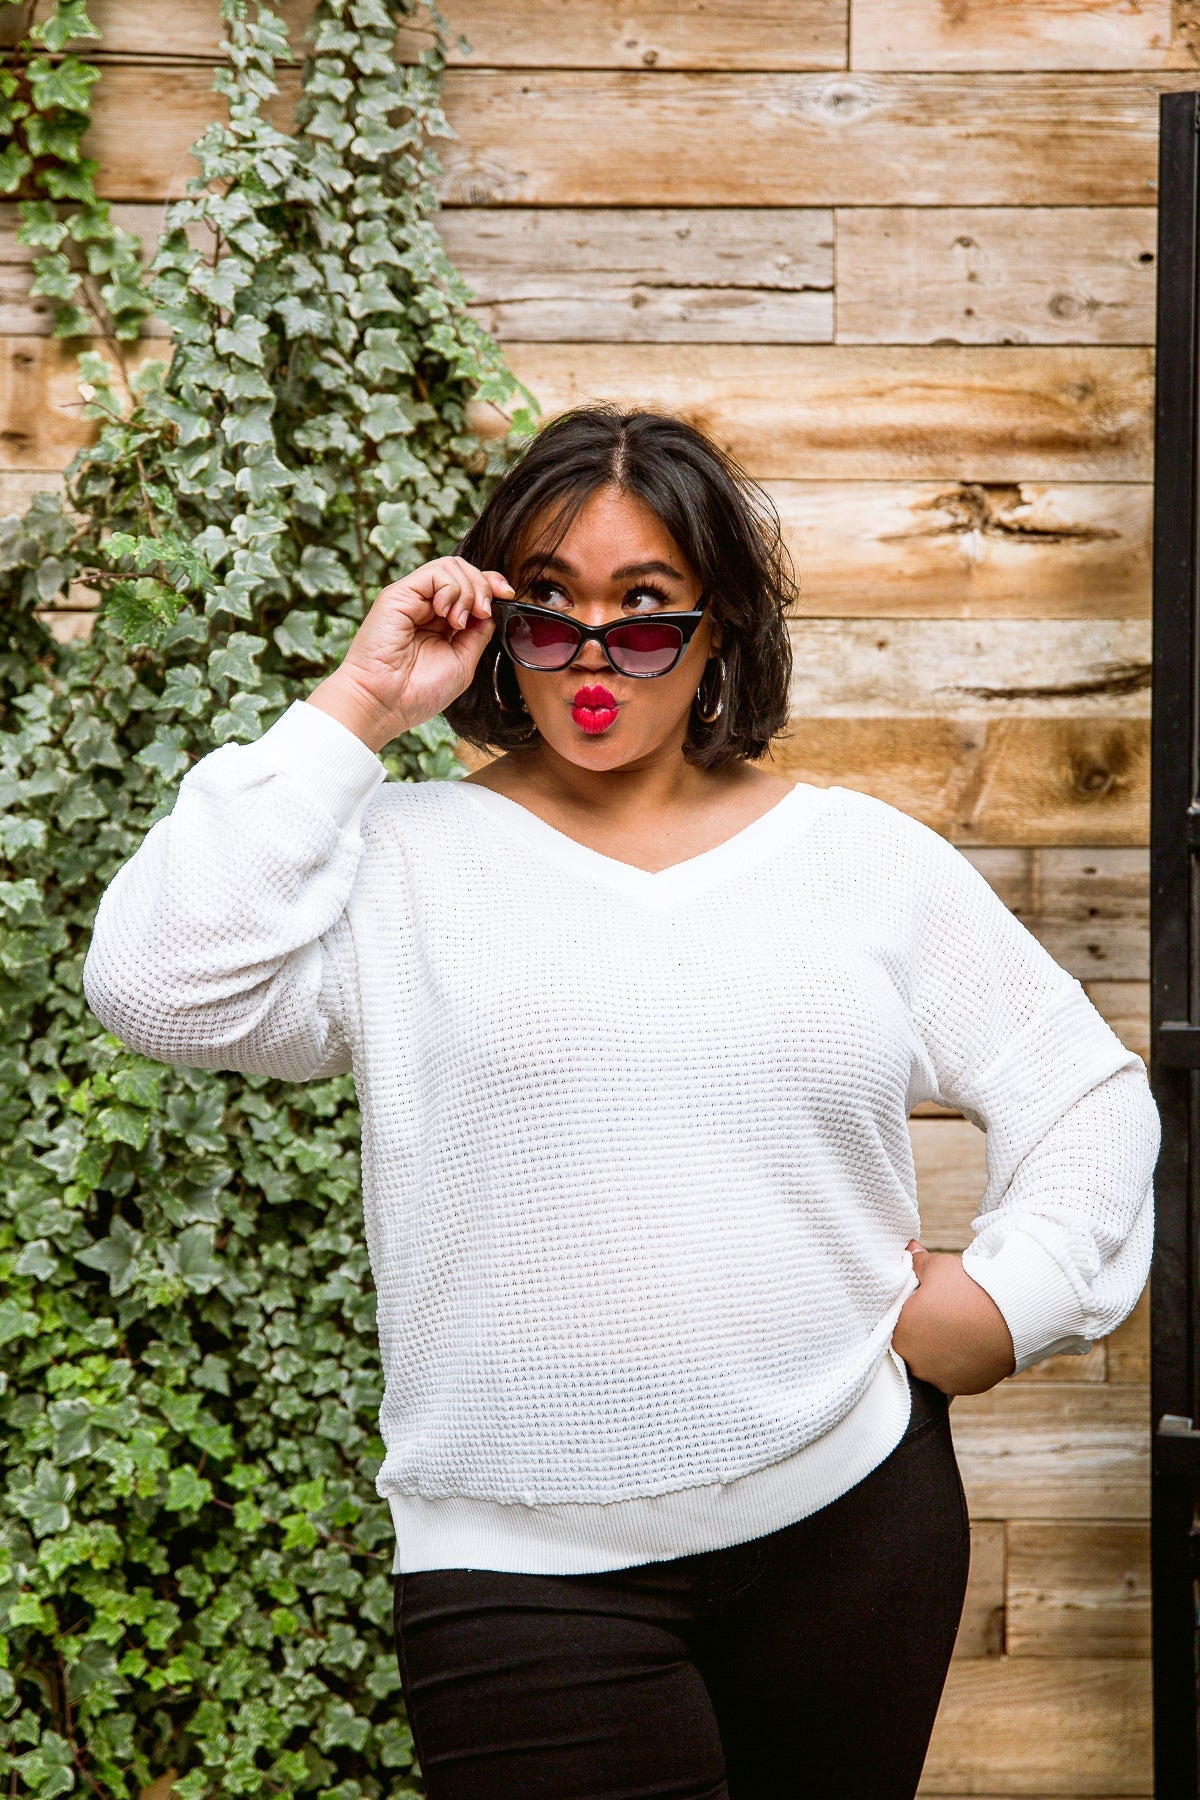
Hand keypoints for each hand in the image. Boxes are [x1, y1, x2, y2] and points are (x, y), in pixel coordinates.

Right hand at [305, 556, 514, 751]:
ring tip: (459, 622)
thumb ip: (478, 633)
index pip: (470, 586)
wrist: (386, 704)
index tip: (507, 596)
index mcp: (441, 622)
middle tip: (481, 613)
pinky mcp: (398, 594)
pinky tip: (447, 614)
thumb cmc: (418, 692)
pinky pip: (435, 572)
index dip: (491, 584)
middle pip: (464, 570)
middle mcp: (426, 606)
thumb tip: (493, 609)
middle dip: (483, 586)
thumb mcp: (463, 662)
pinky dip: (451, 589)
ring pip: (452, 566)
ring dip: (468, 590)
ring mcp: (412, 598)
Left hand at [892, 1239, 1015, 1396]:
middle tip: (944, 1314)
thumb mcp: (939, 1266)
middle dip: (924, 1330)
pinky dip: (960, 1362)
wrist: (1013, 1316)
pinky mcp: (962, 1388)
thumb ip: (918, 1262)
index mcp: (901, 1332)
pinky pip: (954, 1375)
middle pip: (913, 1344)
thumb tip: (909, 1250)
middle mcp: (915, 1362)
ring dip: (941, 1349)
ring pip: (933, 1362)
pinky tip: (971, 1345)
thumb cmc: (970, 1289)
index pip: (898, 1321)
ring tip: (959, 1329)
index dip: (912, 1309)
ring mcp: (938, 1378)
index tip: (926, 1301)